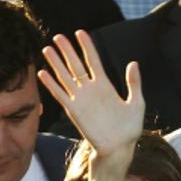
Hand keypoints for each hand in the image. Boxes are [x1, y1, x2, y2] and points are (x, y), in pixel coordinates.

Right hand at [37, 30, 143, 155]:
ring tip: (47, 48)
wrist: (119, 148)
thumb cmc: (130, 128)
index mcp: (105, 86)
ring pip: (65, 77)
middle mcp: (90, 90)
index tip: (80, 33)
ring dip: (56, 63)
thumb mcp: (136, 102)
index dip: (87, 47)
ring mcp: (81, 100)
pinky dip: (51, 85)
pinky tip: (43, 73)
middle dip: (67, 50)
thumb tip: (133, 63)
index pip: (93, 61)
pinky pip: (60, 95)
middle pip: (75, 65)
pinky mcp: (74, 111)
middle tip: (58, 36)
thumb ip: (134, 83)